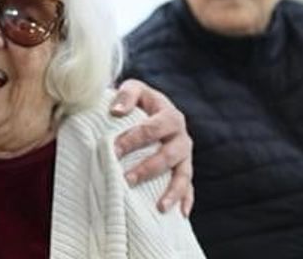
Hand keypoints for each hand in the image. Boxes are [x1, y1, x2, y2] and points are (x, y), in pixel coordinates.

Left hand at [110, 79, 194, 215]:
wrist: (151, 109)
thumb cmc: (139, 101)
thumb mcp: (134, 89)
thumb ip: (126, 95)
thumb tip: (116, 111)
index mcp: (170, 115)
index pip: (152, 128)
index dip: (133, 139)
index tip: (113, 150)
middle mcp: (181, 137)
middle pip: (168, 155)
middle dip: (148, 168)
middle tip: (127, 179)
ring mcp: (185, 156)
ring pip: (183, 175)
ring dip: (172, 191)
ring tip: (160, 207)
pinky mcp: (185, 170)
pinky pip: (189, 188)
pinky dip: (186, 200)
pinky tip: (180, 214)